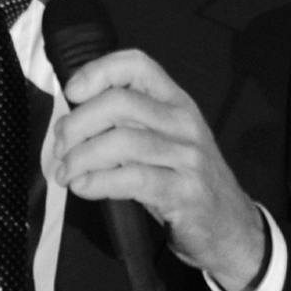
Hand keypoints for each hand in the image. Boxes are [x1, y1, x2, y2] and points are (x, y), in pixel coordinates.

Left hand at [51, 48, 265, 290]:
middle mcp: (184, 122)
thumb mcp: (163, 140)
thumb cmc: (184, 179)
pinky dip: (98, 182)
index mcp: (176, 101)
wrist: (230, 225)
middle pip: (120, 103)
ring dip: (81, 157)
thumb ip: (128, 123)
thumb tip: (71, 120)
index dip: (98, 71)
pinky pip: (131, 179)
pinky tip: (83, 187)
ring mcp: (187, 157)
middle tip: (60, 146)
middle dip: (78, 123)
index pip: (137, 65)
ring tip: (65, 172)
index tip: (72, 92)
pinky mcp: (184, 192)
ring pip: (121, 141)